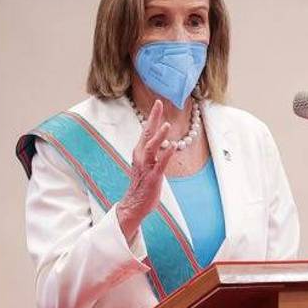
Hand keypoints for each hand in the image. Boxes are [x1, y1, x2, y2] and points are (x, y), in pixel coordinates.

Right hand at [117, 99, 176, 239]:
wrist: (134, 204)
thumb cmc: (142, 184)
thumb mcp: (147, 165)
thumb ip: (154, 154)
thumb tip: (165, 145)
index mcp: (140, 152)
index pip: (146, 130)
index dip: (152, 116)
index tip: (157, 103)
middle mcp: (141, 156)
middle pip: (147, 133)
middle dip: (153, 118)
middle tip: (158, 103)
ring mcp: (146, 166)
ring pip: (152, 147)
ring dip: (159, 136)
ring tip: (166, 125)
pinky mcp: (152, 177)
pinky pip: (160, 164)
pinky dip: (166, 155)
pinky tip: (173, 147)